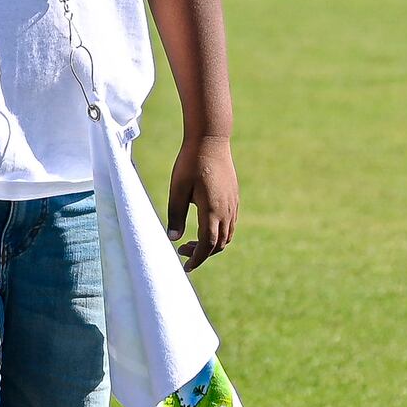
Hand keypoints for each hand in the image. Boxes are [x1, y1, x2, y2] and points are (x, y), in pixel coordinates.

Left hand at [166, 133, 237, 271]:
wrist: (211, 139)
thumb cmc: (190, 162)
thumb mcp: (177, 189)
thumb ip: (175, 214)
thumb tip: (173, 238)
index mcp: (212, 210)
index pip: (208, 244)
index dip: (197, 258)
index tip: (186, 267)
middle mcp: (226, 210)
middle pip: (219, 244)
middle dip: (202, 254)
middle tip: (182, 251)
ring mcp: (233, 204)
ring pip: (227, 235)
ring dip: (211, 245)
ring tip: (191, 242)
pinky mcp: (234, 197)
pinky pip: (230, 224)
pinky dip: (219, 233)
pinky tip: (204, 226)